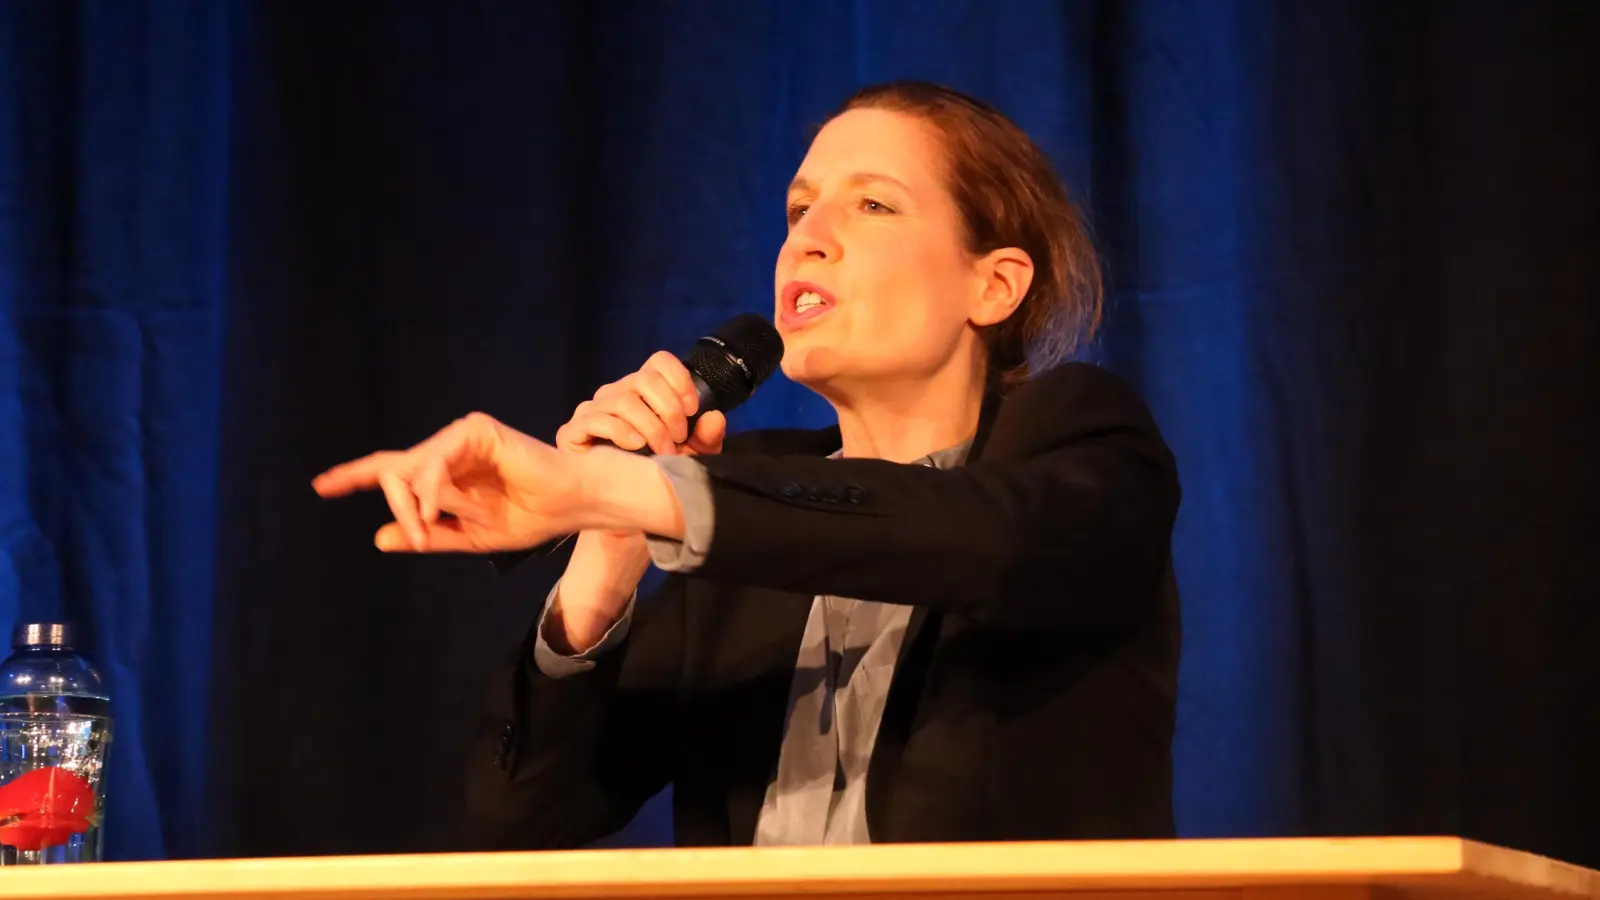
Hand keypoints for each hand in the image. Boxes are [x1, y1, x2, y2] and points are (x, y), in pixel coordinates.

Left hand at [311, 413, 589, 552]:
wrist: (571, 505)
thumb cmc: (529, 517)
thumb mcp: (470, 537)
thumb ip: (428, 534)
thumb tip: (380, 536)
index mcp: (445, 473)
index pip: (392, 470)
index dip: (355, 476)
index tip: (322, 486)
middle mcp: (447, 449)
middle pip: (396, 471)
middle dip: (399, 505)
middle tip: (421, 538)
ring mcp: (460, 436)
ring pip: (412, 469)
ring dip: (419, 504)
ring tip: (433, 529)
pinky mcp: (475, 430)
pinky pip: (436, 463)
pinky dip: (434, 489)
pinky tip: (446, 507)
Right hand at [555, 351, 726, 457]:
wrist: (617, 506)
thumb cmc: (652, 474)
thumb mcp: (689, 458)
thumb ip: (705, 439)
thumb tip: (714, 417)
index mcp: (644, 391)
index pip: (659, 361)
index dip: (679, 379)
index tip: (692, 409)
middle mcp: (617, 393)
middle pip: (644, 379)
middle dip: (669, 410)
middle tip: (678, 439)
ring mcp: (593, 409)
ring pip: (624, 400)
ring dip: (651, 428)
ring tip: (662, 452)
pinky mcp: (573, 430)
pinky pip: (596, 419)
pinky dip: (621, 433)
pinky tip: (634, 447)